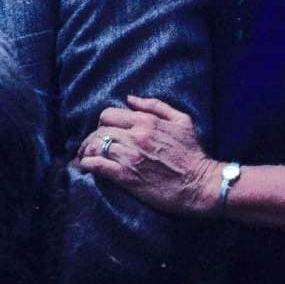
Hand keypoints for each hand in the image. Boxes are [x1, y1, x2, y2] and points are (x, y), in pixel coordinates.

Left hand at [78, 95, 221, 217]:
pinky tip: (85, 167)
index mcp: (146, 121)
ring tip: (83, 158)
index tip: (103, 132)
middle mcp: (135, 136)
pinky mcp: (127, 177)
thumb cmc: (193, 153)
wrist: (201, 184)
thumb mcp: (182, 120)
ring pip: (95, 146)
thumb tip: (130, 98)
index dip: (102, 123)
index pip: (109, 114)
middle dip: (91, 138)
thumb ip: (156, 106)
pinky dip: (87, 164)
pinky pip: (98, 165)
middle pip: (99, 130)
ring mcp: (130, 156)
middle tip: (89, 147)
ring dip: (86, 151)